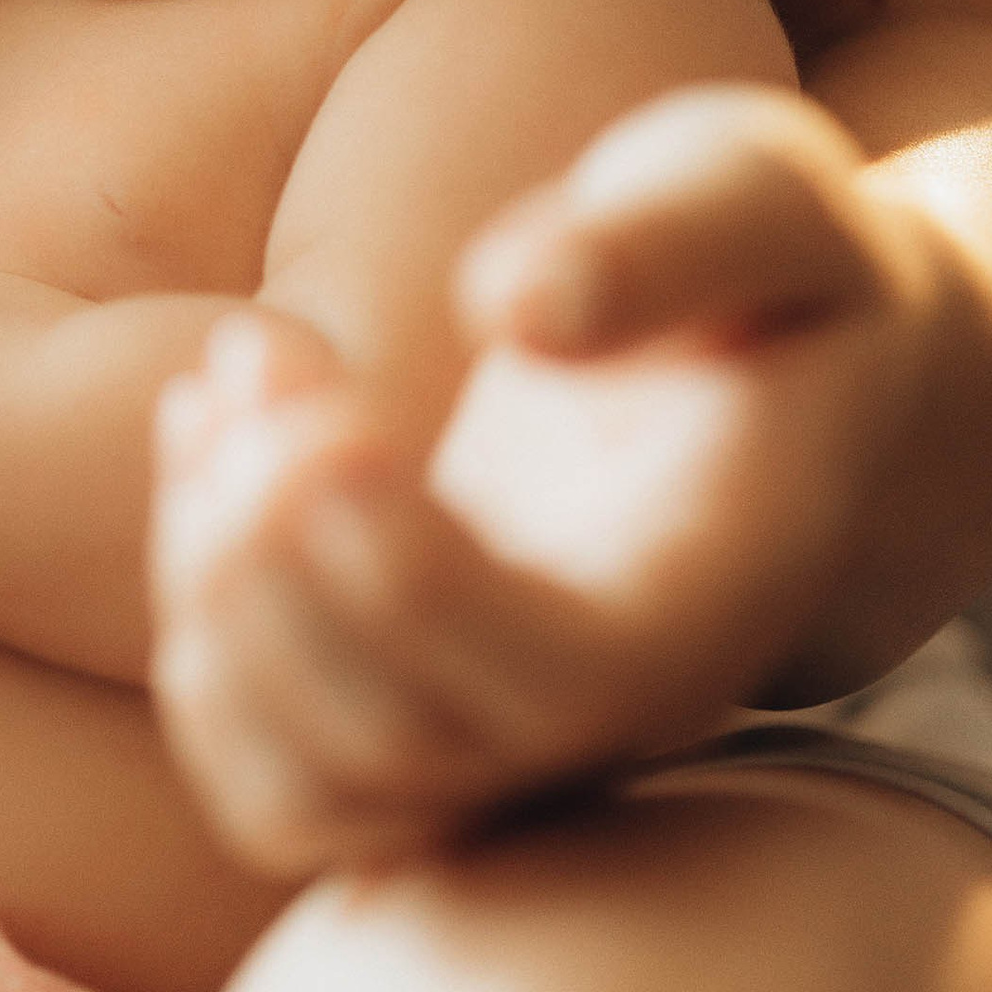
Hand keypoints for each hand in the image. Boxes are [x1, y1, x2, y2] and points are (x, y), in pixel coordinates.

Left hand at [150, 88, 948, 878]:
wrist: (794, 362)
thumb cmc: (777, 265)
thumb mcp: (762, 196)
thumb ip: (670, 240)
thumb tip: (519, 312)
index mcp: (710, 602)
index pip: (560, 683)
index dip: (411, 583)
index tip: (334, 424)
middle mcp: (611, 715)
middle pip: (401, 757)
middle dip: (273, 568)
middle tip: (257, 354)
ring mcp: (507, 735)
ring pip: (307, 795)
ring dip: (211, 598)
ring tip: (223, 385)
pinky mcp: (418, 709)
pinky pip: (267, 771)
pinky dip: (197, 627)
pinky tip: (204, 432)